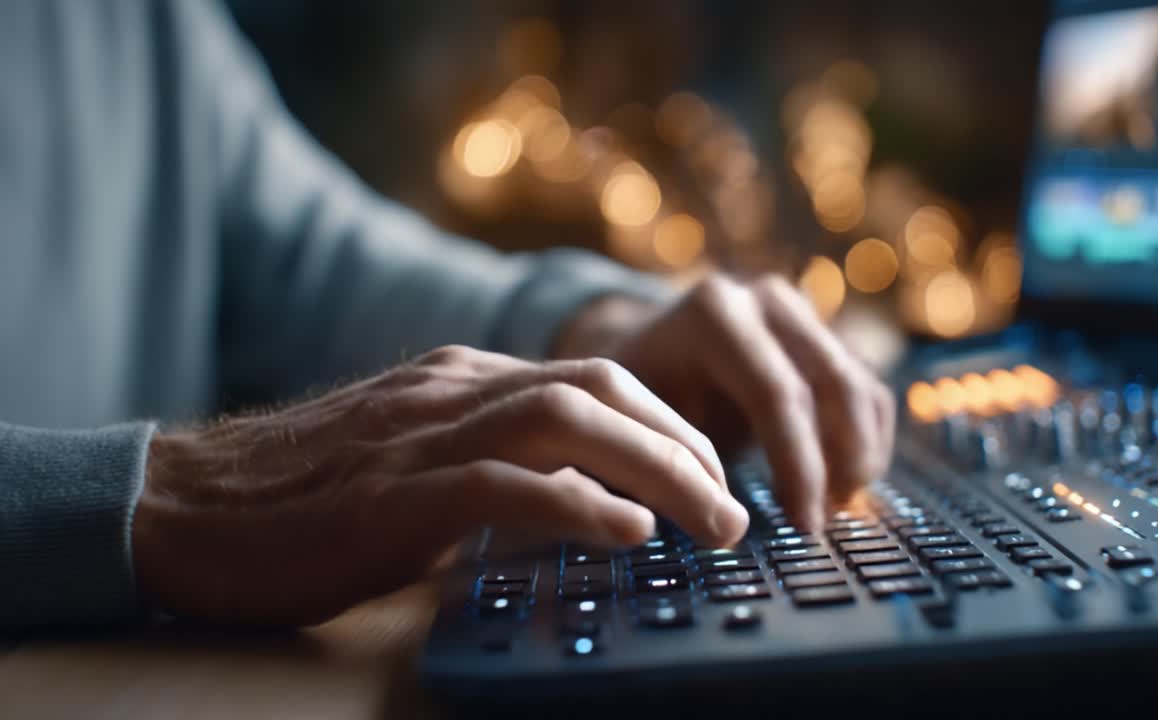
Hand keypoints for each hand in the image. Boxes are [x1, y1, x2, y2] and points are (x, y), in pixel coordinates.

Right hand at [133, 346, 746, 625]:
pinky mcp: (389, 493)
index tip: (713, 473)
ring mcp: (419, 433)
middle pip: (601, 385)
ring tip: (712, 520)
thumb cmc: (302, 498)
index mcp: (461, 378)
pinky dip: (577, 504)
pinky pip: (502, 483)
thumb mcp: (412, 460)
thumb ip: (489, 461)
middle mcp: (451, 388)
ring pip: (569, 419)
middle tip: (734, 503)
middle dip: (686, 441)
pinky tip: (628, 532)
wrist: (184, 510)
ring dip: (659, 468)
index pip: (594, 376)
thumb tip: (580, 501)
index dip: (670, 423)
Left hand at [560, 273, 895, 532]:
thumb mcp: (638, 421)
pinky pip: (868, 391)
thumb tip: (718, 522)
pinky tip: (846, 488)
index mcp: (715, 314)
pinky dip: (868, 442)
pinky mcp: (825, 334)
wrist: (644, 351)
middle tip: (825, 525)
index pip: (777, 393)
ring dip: (859, 456)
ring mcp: (801, 312)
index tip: (802, 526)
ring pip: (859, 388)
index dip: (799, 465)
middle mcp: (766, 299)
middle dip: (836, 464)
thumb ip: (676, 460)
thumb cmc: (634, 400)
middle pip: (832, 386)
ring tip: (835, 510)